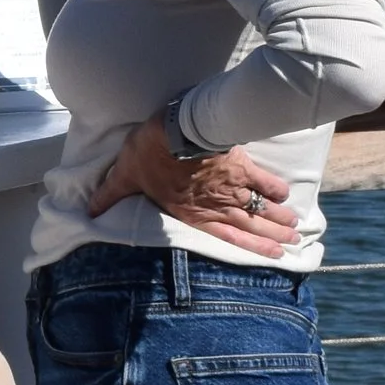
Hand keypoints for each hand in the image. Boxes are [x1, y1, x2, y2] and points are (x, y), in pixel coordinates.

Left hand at [91, 114, 297, 258]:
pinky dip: (276, 189)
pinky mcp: (242, 165)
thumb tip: (88, 212)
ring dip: (279, 218)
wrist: (174, 128)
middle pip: (252, 225)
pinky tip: (287, 195)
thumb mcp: (126, 174)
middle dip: (273, 236)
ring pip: (262, 207)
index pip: (228, 236)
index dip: (251, 248)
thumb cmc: (149, 152)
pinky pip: (264, 181)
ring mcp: (232, 186)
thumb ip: (111, 194)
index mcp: (193, 212)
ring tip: (296, 227)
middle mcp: (218, 205)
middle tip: (293, 244)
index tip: (274, 256)